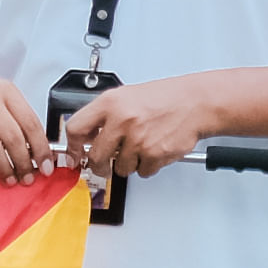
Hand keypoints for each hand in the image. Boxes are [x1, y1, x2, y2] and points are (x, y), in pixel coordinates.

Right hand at [0, 59, 52, 184]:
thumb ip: (17, 115)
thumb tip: (37, 149)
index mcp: (4, 90)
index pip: (30, 123)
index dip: (41, 148)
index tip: (46, 164)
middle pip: (13, 138)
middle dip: (24, 163)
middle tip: (28, 176)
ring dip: (4, 168)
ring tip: (9, 178)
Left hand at [63, 76, 224, 179]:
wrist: (196, 103)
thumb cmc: (165, 98)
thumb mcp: (127, 96)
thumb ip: (105, 115)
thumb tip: (87, 137)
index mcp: (110, 103)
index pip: (76, 128)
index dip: (72, 147)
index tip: (74, 155)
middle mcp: (122, 120)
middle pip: (96, 157)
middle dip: (100, 165)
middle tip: (105, 164)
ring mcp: (138, 139)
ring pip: (121, 168)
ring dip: (130, 163)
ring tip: (142, 145)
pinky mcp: (153, 155)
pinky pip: (142, 172)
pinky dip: (148, 165)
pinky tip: (154, 148)